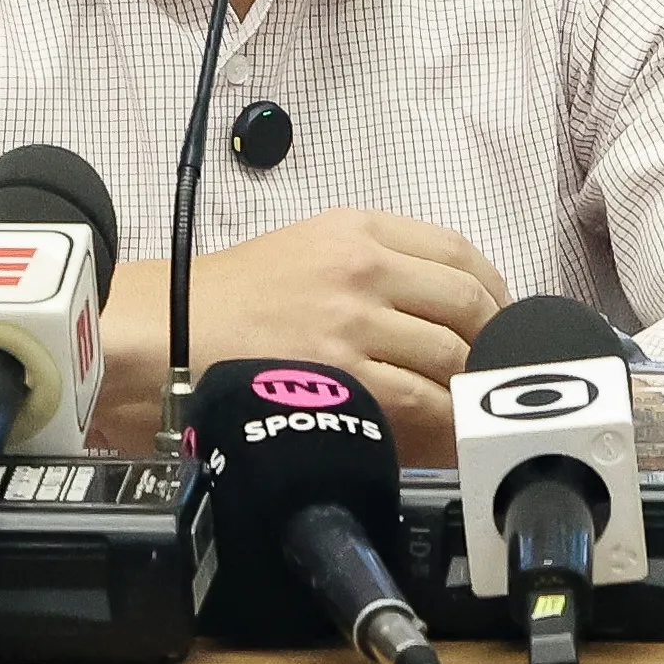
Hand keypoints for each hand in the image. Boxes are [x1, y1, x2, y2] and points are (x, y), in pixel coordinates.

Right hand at [102, 209, 508, 458]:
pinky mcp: (340, 374)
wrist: (164, 334)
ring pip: (450, 357)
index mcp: (357, 229)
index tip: (499, 323)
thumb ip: (375, 268)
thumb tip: (444, 315)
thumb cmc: (227, 301)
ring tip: (462, 411)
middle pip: (468, 304)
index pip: (460, 252)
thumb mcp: (305, 250)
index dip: (495, 293)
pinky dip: (439, 422)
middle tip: (486, 375)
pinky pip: (419, 402)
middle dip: (489, 345)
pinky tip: (438, 434)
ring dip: (465, 390)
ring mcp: (353, 321)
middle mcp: (363, 267)